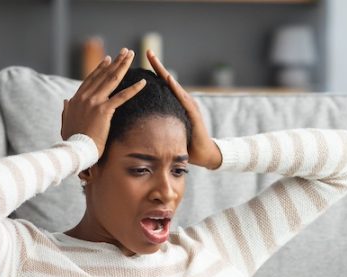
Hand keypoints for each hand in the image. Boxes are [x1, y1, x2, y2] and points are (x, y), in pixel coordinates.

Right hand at [61, 48, 145, 155]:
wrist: (74, 150)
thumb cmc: (71, 141)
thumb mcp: (65, 122)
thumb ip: (66, 110)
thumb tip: (66, 101)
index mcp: (76, 99)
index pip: (91, 79)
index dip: (100, 68)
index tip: (108, 59)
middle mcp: (85, 97)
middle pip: (103, 75)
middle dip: (115, 61)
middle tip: (125, 52)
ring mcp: (94, 102)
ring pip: (112, 80)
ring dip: (123, 66)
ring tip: (131, 56)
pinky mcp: (104, 111)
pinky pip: (122, 97)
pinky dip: (133, 89)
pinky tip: (143, 82)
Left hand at [146, 49, 221, 169]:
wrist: (204, 154)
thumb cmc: (186, 144)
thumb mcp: (169, 132)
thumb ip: (159, 124)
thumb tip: (142, 124)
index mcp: (176, 104)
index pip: (163, 86)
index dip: (154, 73)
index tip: (143, 61)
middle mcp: (184, 101)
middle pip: (168, 81)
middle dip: (158, 66)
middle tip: (148, 51)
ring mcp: (189, 105)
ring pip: (174, 86)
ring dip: (164, 72)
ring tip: (154, 60)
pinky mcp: (193, 113)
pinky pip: (183, 98)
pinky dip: (175, 88)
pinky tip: (168, 79)